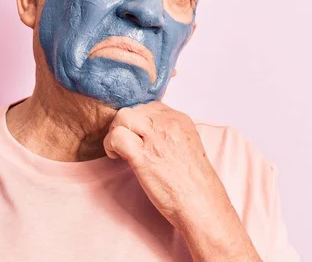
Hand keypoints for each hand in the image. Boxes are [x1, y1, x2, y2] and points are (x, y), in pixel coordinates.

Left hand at [103, 101, 260, 260]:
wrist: (201, 205)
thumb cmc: (194, 184)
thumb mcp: (187, 147)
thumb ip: (169, 135)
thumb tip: (147, 133)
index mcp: (181, 120)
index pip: (149, 107)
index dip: (138, 121)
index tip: (138, 137)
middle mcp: (168, 124)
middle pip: (133, 110)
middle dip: (124, 126)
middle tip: (126, 144)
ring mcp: (156, 138)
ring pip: (122, 117)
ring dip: (115, 132)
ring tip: (119, 150)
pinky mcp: (143, 156)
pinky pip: (117, 137)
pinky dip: (111, 145)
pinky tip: (117, 157)